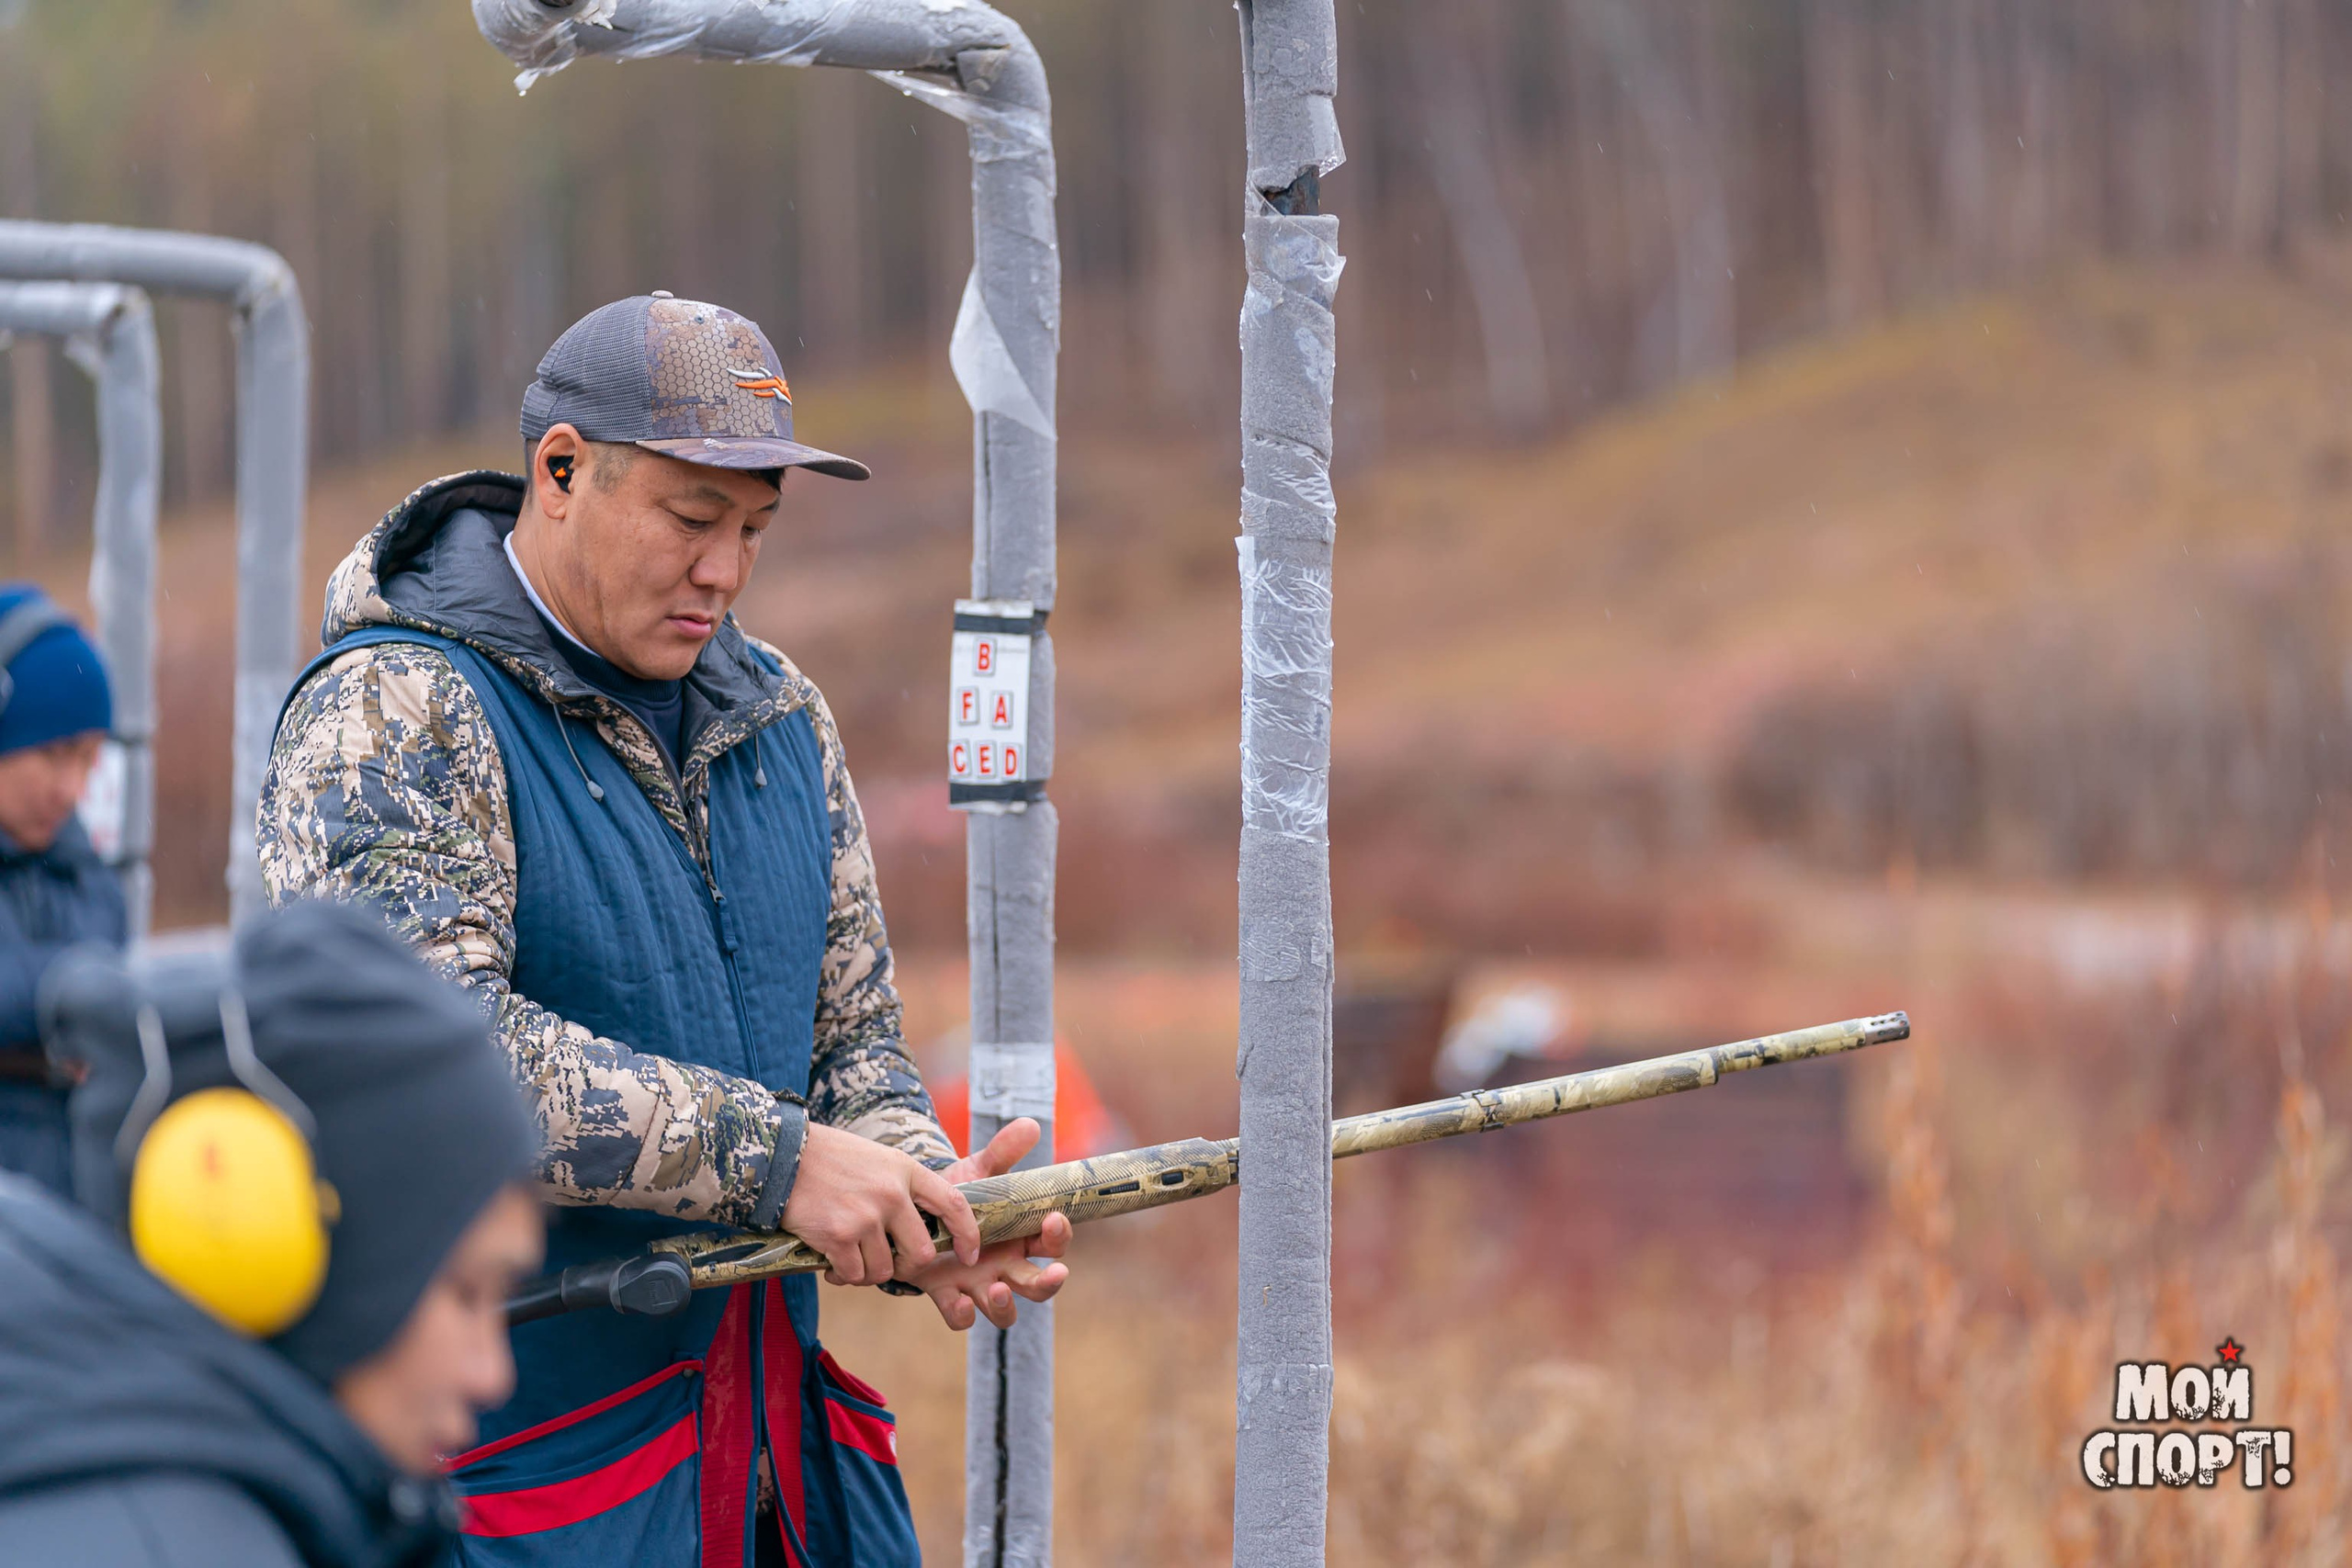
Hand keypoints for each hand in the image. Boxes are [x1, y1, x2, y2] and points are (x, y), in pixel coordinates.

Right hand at [782, 1122, 979, 1286]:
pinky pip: (854, 1274)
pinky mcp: (838, 1236)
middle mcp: (891, 1194)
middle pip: (921, 1253)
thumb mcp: (877, 1159)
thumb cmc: (829, 1158)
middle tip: (888, 1262)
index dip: (968, 1234)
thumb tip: (918, 1225)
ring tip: (851, 1257)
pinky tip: (831, 1264)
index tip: (968, 1254)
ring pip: (884, 1270)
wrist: (782, 1154)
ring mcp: (866, 1217)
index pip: (954, 1205)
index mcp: (906, 1171)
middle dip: (907, 1266)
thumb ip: (901, 1187)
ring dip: (868, 1272)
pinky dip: (843, 1276)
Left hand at [906, 1120, 1070, 1329]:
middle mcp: (1006, 1266)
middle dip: (1050, 1282)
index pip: (1052, 1243)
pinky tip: (960, 1299)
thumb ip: (1003, 1152)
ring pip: (1006, 1312)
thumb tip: (1030, 1124)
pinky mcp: (948, 1294)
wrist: (914, 1212)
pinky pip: (961, 1317)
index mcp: (1021, 1237)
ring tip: (997, 1288)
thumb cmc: (958, 1196)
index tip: (1054, 1218)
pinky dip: (963, 1314)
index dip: (1059, 1235)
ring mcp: (978, 1284)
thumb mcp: (979, 1172)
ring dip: (1006, 1305)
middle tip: (1056, 1272)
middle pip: (1039, 1286)